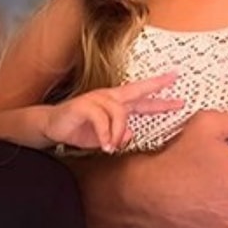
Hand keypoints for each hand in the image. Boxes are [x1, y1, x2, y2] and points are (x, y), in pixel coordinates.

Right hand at [43, 73, 182, 152]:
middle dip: (156, 87)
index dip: (159, 90)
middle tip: (174, 87)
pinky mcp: (84, 106)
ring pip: (119, 113)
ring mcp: (97, 99)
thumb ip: (119, 134)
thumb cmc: (78, 129)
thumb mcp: (104, 136)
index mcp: (115, 102)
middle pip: (136, 91)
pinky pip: (101, 121)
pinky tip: (105, 145)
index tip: (176, 81)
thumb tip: (131, 133)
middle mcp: (109, 97)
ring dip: (117, 133)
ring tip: (112, 146)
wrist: (51, 126)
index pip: (142, 95)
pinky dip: (105, 135)